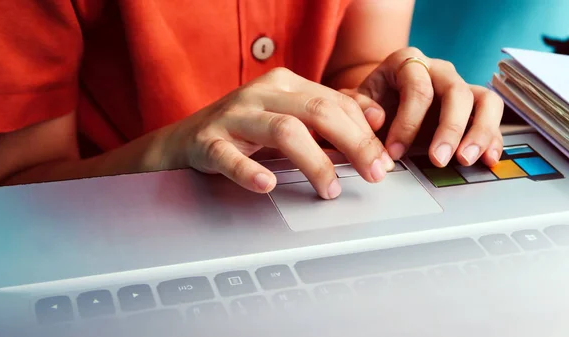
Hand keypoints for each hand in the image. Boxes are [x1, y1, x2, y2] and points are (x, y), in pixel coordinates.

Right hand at [161, 68, 395, 198]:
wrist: (185, 139)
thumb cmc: (243, 130)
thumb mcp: (288, 115)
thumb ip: (328, 115)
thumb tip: (375, 119)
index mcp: (284, 83)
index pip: (336, 103)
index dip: (365, 133)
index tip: (382, 161)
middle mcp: (260, 94)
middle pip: (318, 112)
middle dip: (354, 144)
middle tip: (373, 174)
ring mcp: (233, 117)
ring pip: (284, 131)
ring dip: (315, 162)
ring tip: (329, 189)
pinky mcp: (208, 141)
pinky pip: (230, 156)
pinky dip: (250, 171)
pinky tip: (268, 184)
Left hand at [344, 47, 503, 167]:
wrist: (379, 106)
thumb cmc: (369, 103)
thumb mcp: (355, 103)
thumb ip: (359, 107)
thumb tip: (377, 117)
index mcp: (407, 62)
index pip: (417, 88)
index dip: (407, 123)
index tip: (394, 152)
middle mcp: (439, 70)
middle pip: (457, 92)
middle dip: (449, 129)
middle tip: (438, 160)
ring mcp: (460, 87)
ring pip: (485, 101)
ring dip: (479, 132)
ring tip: (466, 160)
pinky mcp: (473, 108)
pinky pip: (491, 118)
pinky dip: (492, 139)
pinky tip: (488, 160)